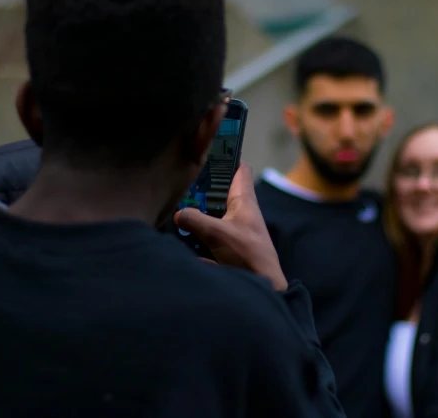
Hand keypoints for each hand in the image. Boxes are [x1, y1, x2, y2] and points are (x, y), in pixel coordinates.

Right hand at [174, 162, 288, 290]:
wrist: (263, 286)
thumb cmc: (248, 255)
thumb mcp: (218, 234)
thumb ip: (194, 220)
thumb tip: (178, 214)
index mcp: (244, 200)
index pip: (240, 169)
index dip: (227, 157)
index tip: (207, 151)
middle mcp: (240, 211)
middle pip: (220, 190)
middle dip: (201, 187)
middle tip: (179, 183)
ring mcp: (234, 229)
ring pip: (212, 212)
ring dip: (196, 211)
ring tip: (174, 207)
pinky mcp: (228, 246)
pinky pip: (208, 233)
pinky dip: (196, 232)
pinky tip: (180, 235)